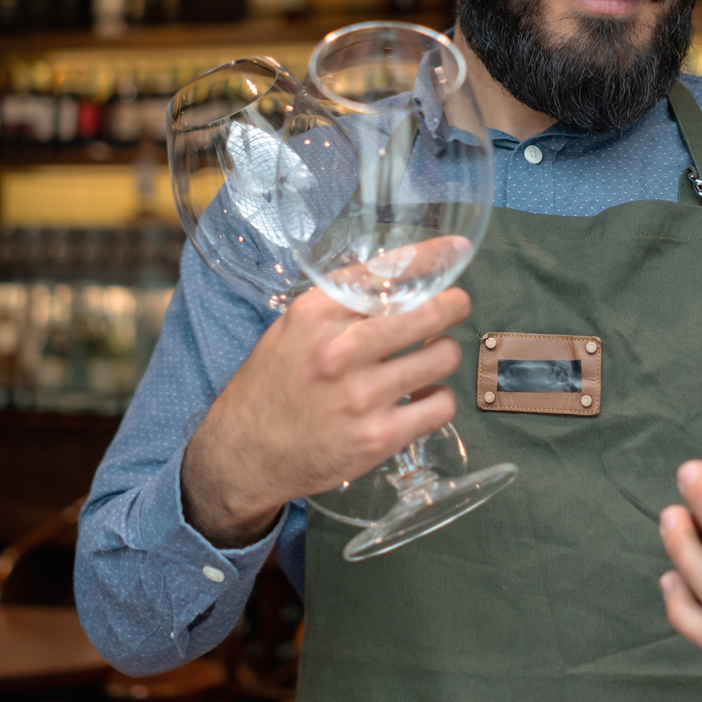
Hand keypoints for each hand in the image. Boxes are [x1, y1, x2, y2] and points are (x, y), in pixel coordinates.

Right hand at [182, 270, 468, 548]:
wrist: (245, 453)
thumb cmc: (271, 385)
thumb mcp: (292, 329)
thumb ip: (339, 305)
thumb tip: (397, 280)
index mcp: (317, 314)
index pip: (385, 272)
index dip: (430, 256)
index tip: (455, 248)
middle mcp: (341, 349)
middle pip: (429, 312)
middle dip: (454, 304)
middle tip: (457, 306)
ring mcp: (362, 395)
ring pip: (443, 357)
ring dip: (444, 354)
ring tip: (430, 358)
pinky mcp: (379, 437)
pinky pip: (440, 406)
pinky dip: (439, 400)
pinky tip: (423, 398)